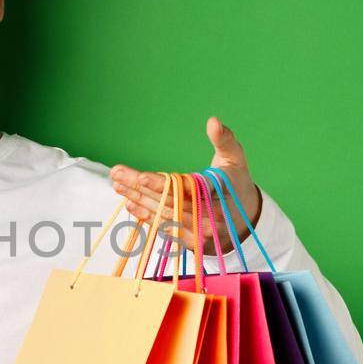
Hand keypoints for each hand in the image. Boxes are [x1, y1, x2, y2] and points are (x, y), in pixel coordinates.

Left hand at [109, 116, 262, 254]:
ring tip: (118, 185)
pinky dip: (146, 216)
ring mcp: (201, 233)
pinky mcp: (192, 242)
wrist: (246, 220)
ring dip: (138, 201)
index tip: (140, 176)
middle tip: (116, 174)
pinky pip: (165, 229)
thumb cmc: (235, 183)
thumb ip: (224, 140)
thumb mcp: (234, 159)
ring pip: (163, 217)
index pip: (186, 190)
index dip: (161, 185)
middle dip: (140, 189)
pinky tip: (130, 204)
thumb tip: (213, 121)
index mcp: (220, 195)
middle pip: (168, 203)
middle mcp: (211, 218)